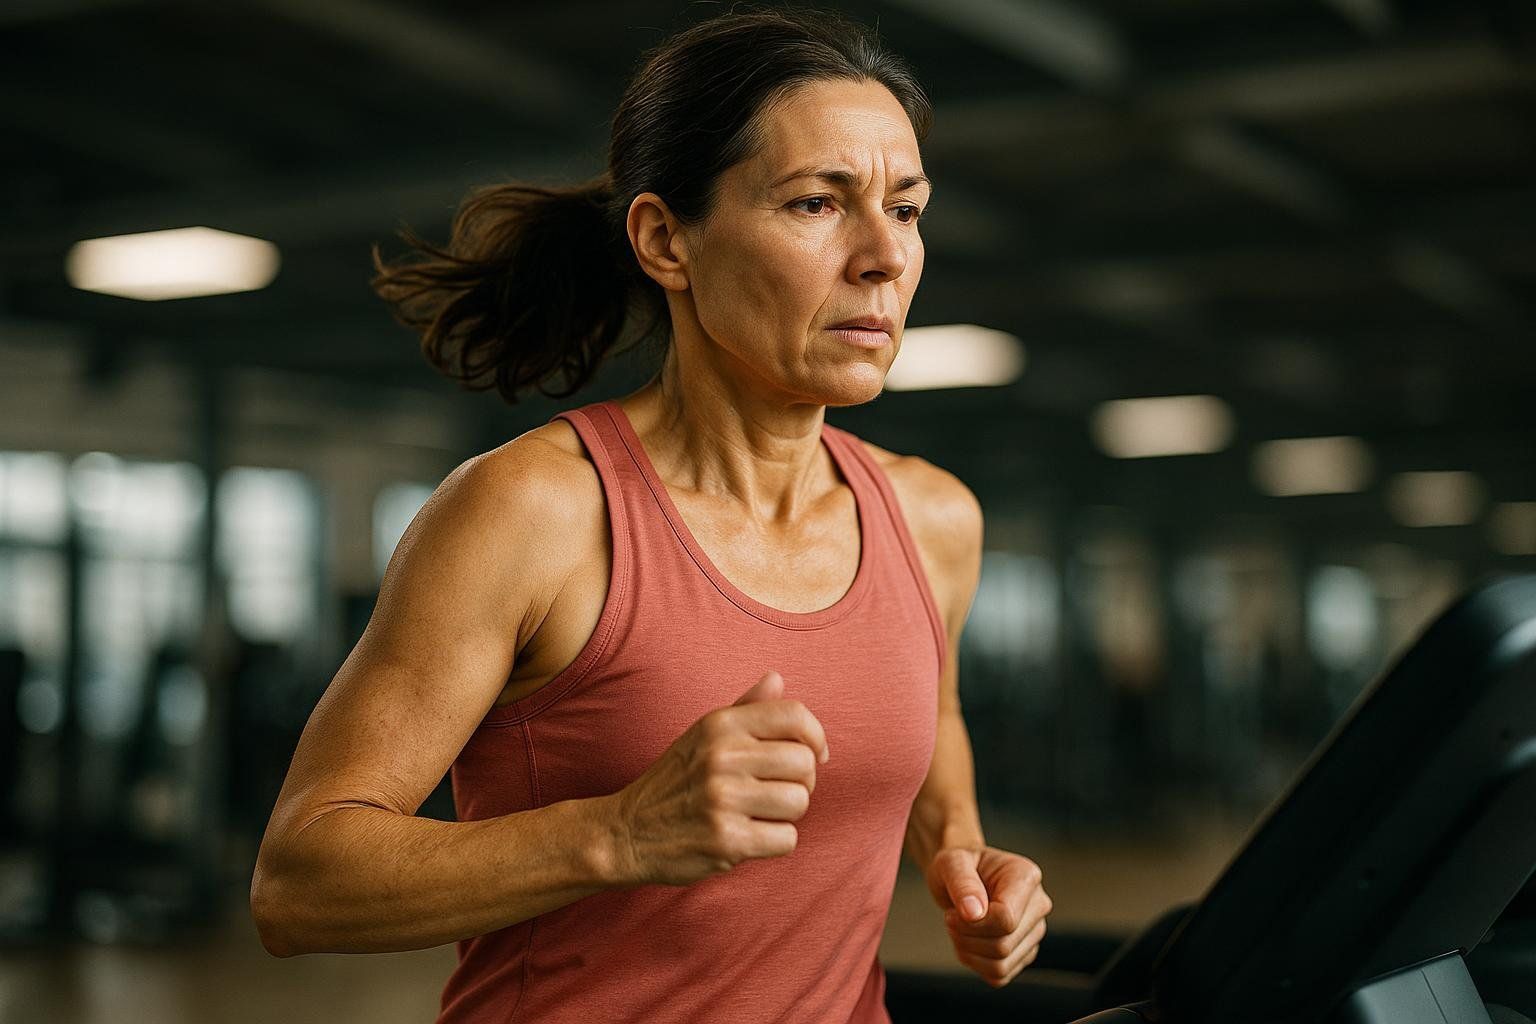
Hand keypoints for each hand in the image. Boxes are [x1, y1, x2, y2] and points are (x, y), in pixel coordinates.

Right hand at [608, 670, 829, 886]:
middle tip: (778, 790)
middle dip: (802, 781)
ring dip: (788, 814)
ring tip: (761, 813)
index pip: (794, 716)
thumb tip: (777, 678)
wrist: (627, 831)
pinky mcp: (727, 841)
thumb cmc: (676, 780)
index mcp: (720, 725)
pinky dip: (775, 842)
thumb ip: (745, 708)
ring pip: (799, 802)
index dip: (816, 736)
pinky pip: (787, 839)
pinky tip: (750, 836)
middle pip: (804, 763)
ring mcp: (723, 799)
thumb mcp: (704, 735)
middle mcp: (722, 756)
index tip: (815, 755)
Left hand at [924, 845, 1051, 987]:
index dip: (973, 923)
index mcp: (1026, 877)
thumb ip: (962, 883)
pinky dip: (976, 964)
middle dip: (967, 937)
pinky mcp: (1025, 952)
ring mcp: (1034, 931)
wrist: (961, 876)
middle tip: (951, 918)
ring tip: (958, 928)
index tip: (954, 911)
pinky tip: (968, 941)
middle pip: (1003, 945)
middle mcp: (1039, 905)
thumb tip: (974, 913)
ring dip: (969, 951)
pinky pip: (999, 975)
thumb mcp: (950, 863)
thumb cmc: (958, 866)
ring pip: (1001, 964)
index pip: (1006, 919)